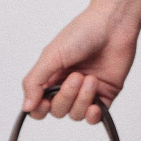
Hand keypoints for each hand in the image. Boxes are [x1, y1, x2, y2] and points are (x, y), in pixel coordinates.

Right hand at [21, 3, 140, 123]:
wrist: (114, 23)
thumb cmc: (83, 32)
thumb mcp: (51, 54)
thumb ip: (35, 81)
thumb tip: (26, 107)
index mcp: (51, 76)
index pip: (39, 105)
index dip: (40, 109)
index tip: (45, 101)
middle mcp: (68, 85)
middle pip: (57, 110)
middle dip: (66, 97)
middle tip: (77, 76)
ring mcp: (87, 91)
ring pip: (76, 114)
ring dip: (82, 100)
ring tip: (90, 78)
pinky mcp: (106, 93)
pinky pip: (96, 117)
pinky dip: (93, 116)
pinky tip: (95, 107)